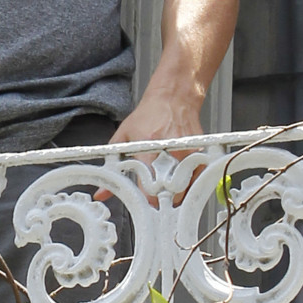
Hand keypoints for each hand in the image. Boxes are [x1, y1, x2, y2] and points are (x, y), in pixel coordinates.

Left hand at [95, 88, 203, 204]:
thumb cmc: (148, 116)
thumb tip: (101, 192)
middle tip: (155, 196)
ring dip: (174, 193)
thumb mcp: (124, 136)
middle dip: (162, 199)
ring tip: (165, 182)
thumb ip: (112, 165)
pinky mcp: (200, 156)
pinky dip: (186, 184)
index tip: (146, 204)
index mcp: (150, 147)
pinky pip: (195, 181)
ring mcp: (188, 154)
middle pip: (170, 193)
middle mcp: (172, 152)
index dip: (149, 200)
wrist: (173, 98)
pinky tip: (176, 174)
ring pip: (184, 191)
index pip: (151, 186)